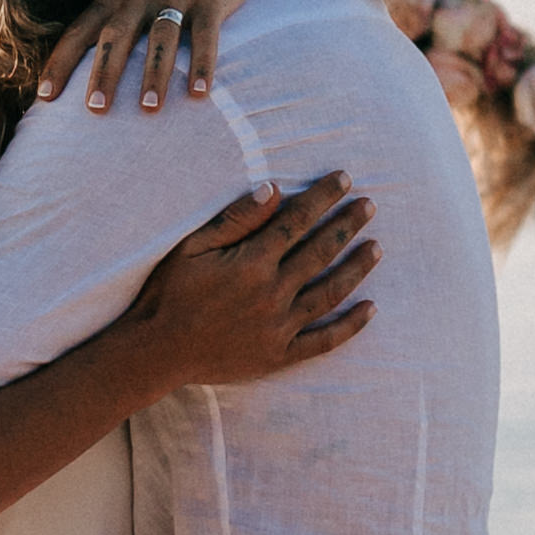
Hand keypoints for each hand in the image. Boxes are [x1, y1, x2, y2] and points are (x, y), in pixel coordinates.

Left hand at [40, 0, 277, 112]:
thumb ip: (113, 20)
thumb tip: (86, 70)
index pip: (80, 31)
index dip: (61, 62)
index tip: (44, 97)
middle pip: (116, 35)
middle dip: (104, 73)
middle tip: (95, 109)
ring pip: (160, 37)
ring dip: (153, 75)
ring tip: (149, 109)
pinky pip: (205, 36)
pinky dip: (202, 65)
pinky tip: (199, 93)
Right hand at [116, 173, 380, 387]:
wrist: (156, 352)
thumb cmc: (169, 292)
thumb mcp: (192, 246)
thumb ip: (236, 219)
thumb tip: (274, 189)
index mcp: (252, 262)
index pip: (297, 221)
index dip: (323, 197)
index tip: (344, 179)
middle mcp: (272, 293)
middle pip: (320, 252)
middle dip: (348, 225)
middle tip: (370, 205)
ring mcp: (279, 327)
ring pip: (330, 293)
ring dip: (357, 268)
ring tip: (378, 248)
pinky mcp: (279, 355)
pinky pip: (323, 340)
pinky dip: (350, 326)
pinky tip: (371, 308)